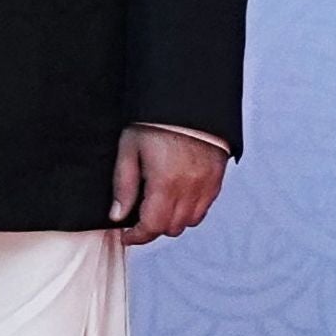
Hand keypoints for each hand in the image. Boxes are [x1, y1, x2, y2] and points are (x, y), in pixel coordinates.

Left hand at [112, 126, 227, 246]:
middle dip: (153, 227)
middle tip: (140, 217)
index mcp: (165, 183)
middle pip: (172, 228)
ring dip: (173, 220)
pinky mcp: (217, 177)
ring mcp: (206, 184)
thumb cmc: (155, 121)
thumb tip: (118, 216)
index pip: (153, 227)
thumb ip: (124, 186)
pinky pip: (205, 207)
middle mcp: (190, 188)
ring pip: (191, 221)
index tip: (126, 235)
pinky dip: (191, 209)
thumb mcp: (129, 149)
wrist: (188, 99)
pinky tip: (178, 196)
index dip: (137, 236)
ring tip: (159, 205)